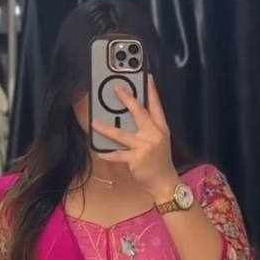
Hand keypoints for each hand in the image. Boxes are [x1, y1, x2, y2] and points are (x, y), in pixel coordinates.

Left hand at [92, 76, 178, 203]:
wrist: (164, 182)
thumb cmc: (160, 161)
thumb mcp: (159, 141)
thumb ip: (149, 128)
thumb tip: (132, 116)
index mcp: (161, 128)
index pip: (156, 105)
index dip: (151, 91)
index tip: (147, 76)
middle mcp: (154, 134)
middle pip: (139, 113)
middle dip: (128, 99)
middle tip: (117, 88)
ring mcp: (145, 146)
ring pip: (122, 134)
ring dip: (107, 128)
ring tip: (95, 123)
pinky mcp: (136, 159)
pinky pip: (118, 155)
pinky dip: (108, 154)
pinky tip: (100, 152)